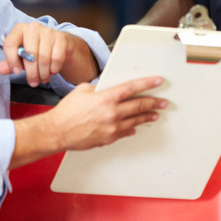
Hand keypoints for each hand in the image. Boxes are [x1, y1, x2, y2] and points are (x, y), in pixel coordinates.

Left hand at [0, 22, 82, 86]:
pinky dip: (54, 69)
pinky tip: (52, 71)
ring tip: (43, 78)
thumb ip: (10, 63)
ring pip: (44, 58)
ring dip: (43, 73)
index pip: (10, 44)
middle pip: (29, 53)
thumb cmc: (36, 50)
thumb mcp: (21, 57)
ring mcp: (48, 31)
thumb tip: (0, 69)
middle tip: (33, 82)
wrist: (59, 46)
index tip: (16, 72)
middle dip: (31, 73)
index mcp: (19, 29)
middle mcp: (33, 27)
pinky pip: (56, 58)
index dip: (12, 60)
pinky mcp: (61, 38)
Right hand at [10, 76, 166, 167]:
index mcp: (106, 98)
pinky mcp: (108, 138)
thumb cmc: (67, 111)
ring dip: (146, 117)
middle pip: (138, 106)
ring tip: (155, 115)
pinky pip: (125, 132)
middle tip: (163, 102)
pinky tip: (136, 127)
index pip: (131, 88)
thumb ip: (99, 89)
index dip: (146, 84)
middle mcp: (111, 113)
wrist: (58, 131)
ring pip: (135, 121)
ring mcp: (111, 128)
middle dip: (153, 103)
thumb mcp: (83, 91)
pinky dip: (132, 128)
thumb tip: (107, 89)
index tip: (157, 81)